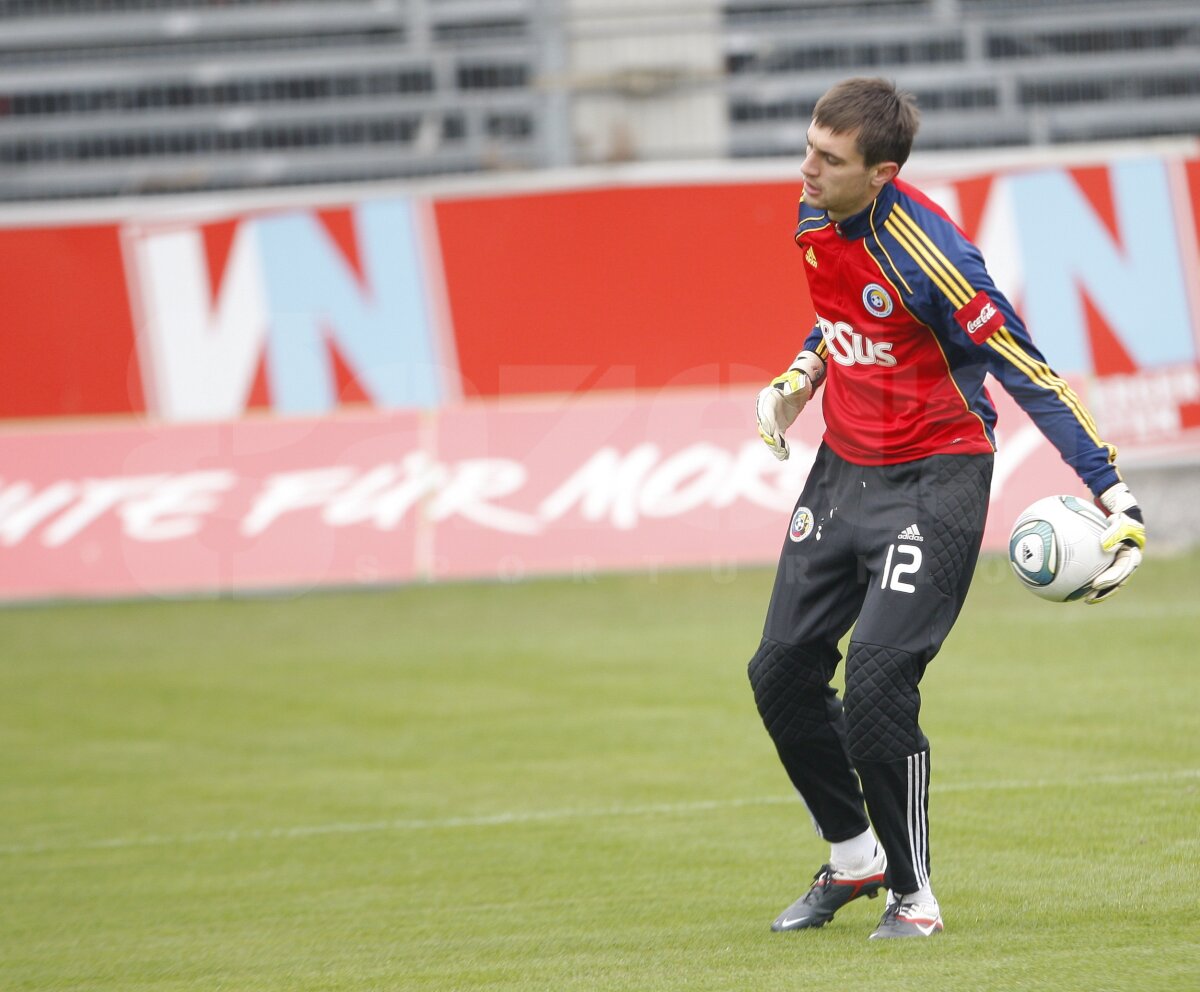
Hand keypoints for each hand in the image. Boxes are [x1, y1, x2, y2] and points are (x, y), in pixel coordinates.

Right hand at [756, 369, 811, 460]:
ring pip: (769, 435)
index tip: (771, 432)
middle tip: (775, 445)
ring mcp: (771, 420)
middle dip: (769, 437)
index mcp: (767, 398)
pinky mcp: (778, 427)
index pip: (764, 411)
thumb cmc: (797, 382)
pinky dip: (781, 447)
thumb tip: (794, 386)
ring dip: (774, 446)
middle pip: (764, 426)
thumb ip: (794, 385)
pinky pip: (777, 438)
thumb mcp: (797, 382)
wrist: (798, 386)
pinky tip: (785, 456)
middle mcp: (765, 410)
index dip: (767, 422)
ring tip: (781, 455)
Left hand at [1084, 482, 1145, 603]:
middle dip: (1104, 591)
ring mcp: (1116, 560)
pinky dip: (1083, 573)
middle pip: (1116, 580)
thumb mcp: (1122, 519)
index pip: (1123, 570)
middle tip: (1089, 597)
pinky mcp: (1106, 558)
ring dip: (1096, 589)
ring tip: (1080, 596)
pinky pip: (1093, 567)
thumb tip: (1104, 546)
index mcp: (1132, 554)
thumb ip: (1116, 531)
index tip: (1097, 584)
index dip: (1112, 579)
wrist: (1118, 505)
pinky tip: (1068, 579)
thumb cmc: (1120, 511)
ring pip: (1106, 577)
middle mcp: (1125, 560)